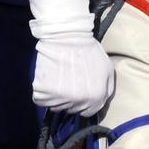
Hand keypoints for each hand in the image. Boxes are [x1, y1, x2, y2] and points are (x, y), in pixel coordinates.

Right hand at [28, 0, 114, 115]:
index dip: (84, 101)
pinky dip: (42, 92)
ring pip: (55, 106)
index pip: (88, 112)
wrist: (67, 36)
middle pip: (71, 110)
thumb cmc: (88, 50)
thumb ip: (106, 89)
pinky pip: (40, 99)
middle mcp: (79, 102)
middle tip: (68, 80)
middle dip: (70, 98)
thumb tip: (100, 103)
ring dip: (56, 96)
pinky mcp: (44, 92)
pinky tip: (48, 78)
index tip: (79, 89)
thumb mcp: (107, 69)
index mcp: (96, 98)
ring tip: (58, 77)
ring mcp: (61, 99)